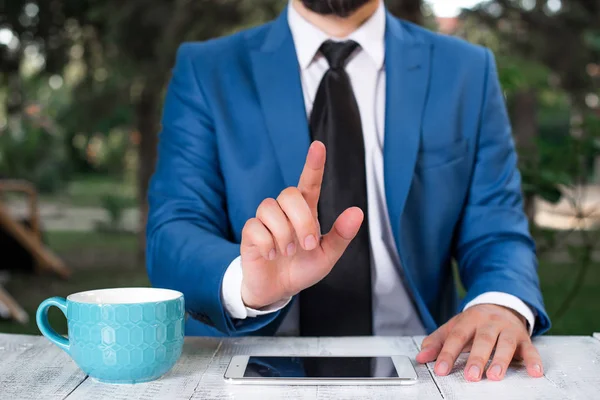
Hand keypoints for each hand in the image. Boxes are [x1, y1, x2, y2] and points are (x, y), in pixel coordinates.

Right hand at [240, 141, 363, 308]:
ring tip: (287, 252)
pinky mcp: (250, 233)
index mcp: (306, 212)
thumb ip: (341, 235)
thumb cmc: (302, 268)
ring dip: (284, 234)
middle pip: (289, 194)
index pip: (309, 182)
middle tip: (308, 245)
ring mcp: (265, 221)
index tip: (318, 146)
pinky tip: (271, 255)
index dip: (313, 164)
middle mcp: (284, 212)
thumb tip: (357, 212)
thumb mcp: (327, 256)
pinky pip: (255, 227)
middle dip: (302, 220)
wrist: (277, 290)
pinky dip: (267, 243)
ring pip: (270, 208)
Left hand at [416, 304, 543, 380]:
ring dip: (500, 361)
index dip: (447, 354)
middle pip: (483, 340)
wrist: (501, 304)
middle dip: (476, 358)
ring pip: (505, 344)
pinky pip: (531, 349)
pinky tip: (534, 372)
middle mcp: (490, 323)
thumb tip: (421, 357)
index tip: (440, 370)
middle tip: (470, 376)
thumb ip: (437, 342)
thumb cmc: (475, 321)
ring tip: (494, 376)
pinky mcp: (524, 338)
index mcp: (469, 319)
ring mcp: (508, 330)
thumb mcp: (454, 326)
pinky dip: (534, 360)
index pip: (456, 337)